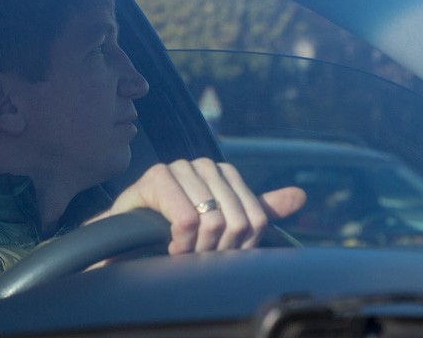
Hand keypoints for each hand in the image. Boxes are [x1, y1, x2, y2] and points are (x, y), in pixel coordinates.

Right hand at [93, 158, 305, 254]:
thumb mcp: (221, 224)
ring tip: (181, 251)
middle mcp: (205, 165)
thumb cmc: (171, 233)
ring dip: (197, 249)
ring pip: (213, 221)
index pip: (255, 216)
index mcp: (224, 173)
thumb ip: (258, 210)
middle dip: (218, 249)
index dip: (240, 245)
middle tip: (197, 257)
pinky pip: (186, 220)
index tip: (218, 254)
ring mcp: (179, 167)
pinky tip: (167, 245)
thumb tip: (300, 196)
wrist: (122, 240)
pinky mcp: (156, 177)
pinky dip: (180, 243)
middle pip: (237, 220)